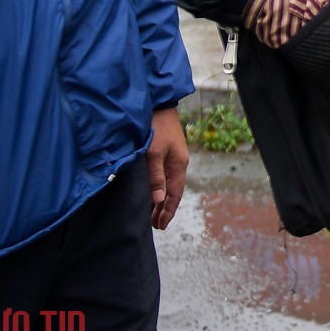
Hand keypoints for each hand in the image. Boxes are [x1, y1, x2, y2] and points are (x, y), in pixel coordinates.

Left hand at [147, 107, 189, 229]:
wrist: (159, 105)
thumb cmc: (156, 128)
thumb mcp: (154, 153)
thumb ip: (156, 176)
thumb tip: (159, 199)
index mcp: (178, 165)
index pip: (174, 194)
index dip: (168, 210)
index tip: (161, 225)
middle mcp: (178, 164)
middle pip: (172, 191)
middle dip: (164, 209)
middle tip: (156, 225)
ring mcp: (173, 158)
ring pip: (167, 185)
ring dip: (160, 200)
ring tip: (152, 214)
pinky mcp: (166, 152)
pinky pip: (163, 177)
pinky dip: (158, 188)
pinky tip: (151, 192)